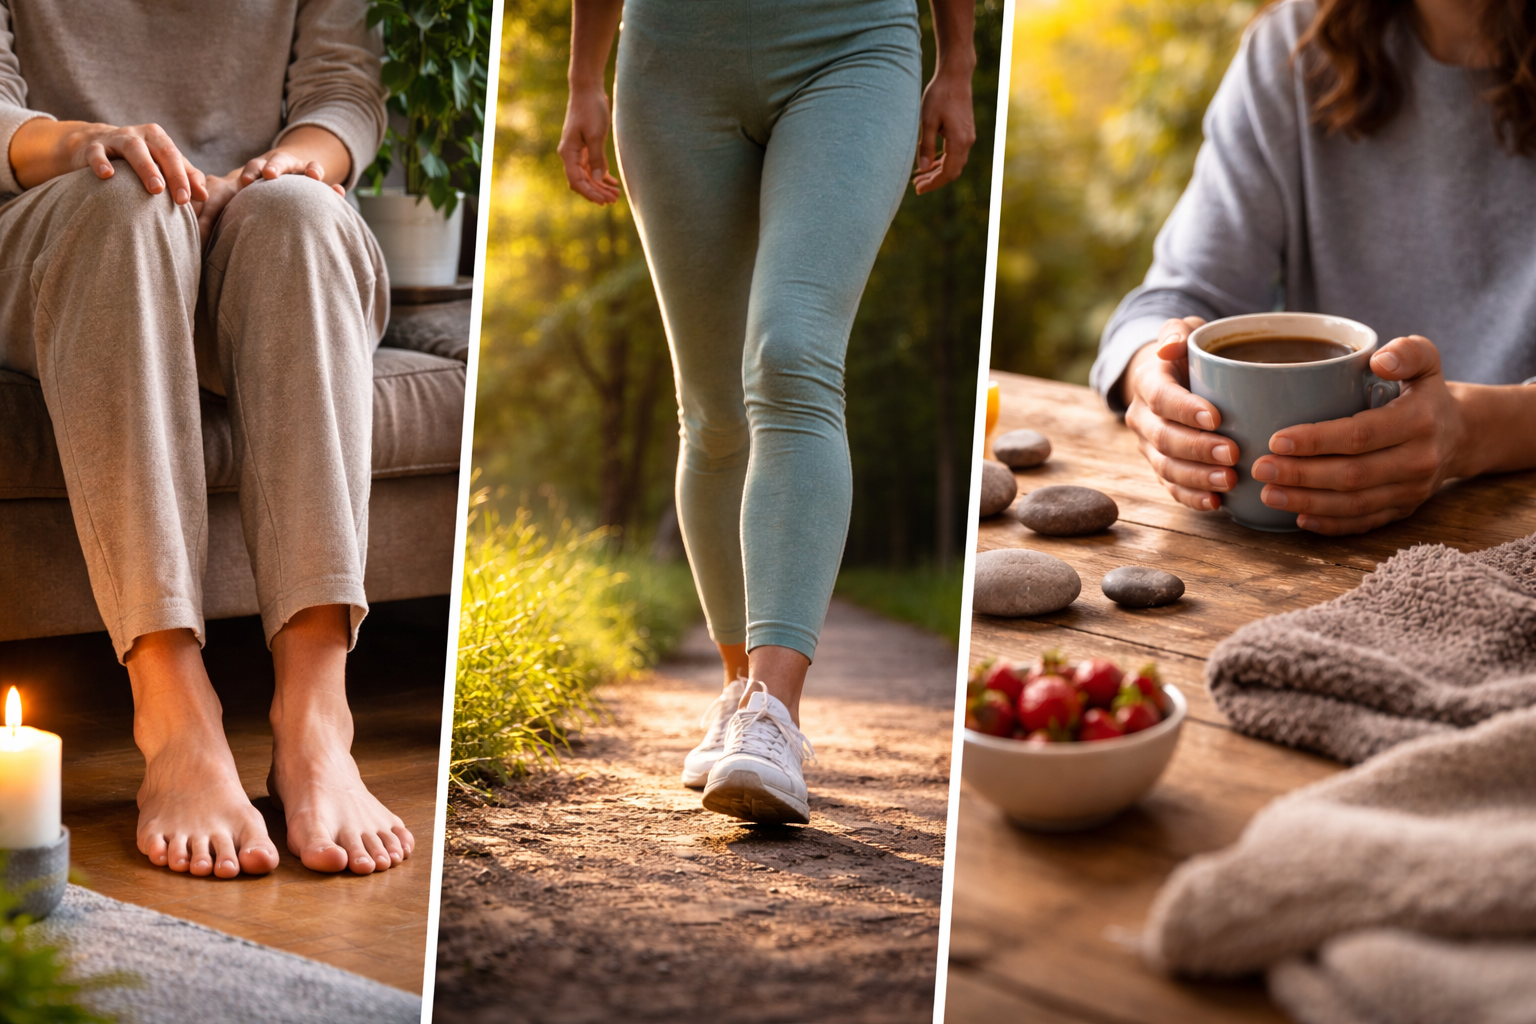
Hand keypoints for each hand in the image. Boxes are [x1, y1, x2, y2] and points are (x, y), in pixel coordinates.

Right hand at [10, 119, 207, 202]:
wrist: (93, 144)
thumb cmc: (137, 159)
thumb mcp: (161, 164)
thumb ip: (185, 177)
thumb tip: (205, 196)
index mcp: (158, 139)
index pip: (176, 157)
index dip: (185, 178)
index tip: (189, 201)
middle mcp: (139, 135)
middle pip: (160, 151)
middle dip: (173, 174)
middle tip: (181, 199)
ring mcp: (116, 139)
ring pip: (133, 148)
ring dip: (146, 167)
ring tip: (155, 188)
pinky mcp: (93, 147)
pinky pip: (97, 152)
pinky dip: (101, 162)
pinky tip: (107, 175)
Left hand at [195, 145, 344, 242]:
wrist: (272, 189)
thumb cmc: (246, 202)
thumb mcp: (229, 205)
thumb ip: (214, 215)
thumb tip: (195, 233)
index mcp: (257, 173)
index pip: (253, 168)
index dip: (252, 173)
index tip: (247, 183)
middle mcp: (279, 169)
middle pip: (278, 162)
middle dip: (276, 167)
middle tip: (271, 175)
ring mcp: (300, 175)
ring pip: (306, 166)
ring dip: (310, 168)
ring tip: (314, 176)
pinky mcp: (317, 187)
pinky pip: (328, 186)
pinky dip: (334, 188)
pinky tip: (339, 192)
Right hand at [557, 85, 620, 204]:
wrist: (588, 90)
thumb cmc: (590, 109)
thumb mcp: (596, 134)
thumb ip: (597, 158)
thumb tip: (598, 179)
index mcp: (568, 152)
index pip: (576, 181)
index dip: (590, 193)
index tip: (603, 201)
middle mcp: (570, 155)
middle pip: (582, 181)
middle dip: (597, 192)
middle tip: (614, 200)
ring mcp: (577, 152)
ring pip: (588, 176)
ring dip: (600, 186)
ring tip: (616, 195)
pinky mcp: (585, 147)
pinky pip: (592, 167)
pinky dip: (601, 176)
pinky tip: (613, 183)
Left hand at [914, 68, 975, 193]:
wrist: (955, 76)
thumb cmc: (939, 95)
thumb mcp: (927, 121)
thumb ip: (925, 145)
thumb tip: (923, 168)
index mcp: (959, 141)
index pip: (947, 172)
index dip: (932, 183)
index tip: (918, 189)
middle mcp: (967, 141)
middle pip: (952, 171)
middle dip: (934, 181)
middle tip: (916, 186)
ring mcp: (968, 136)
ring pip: (954, 163)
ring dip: (938, 172)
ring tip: (920, 177)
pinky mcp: (965, 131)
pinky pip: (955, 154)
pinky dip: (943, 161)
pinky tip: (930, 163)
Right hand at [1123, 316, 1238, 511]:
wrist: (1170, 378)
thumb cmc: (1188, 353)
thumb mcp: (1184, 330)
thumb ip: (1178, 331)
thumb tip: (1170, 347)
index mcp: (1148, 382)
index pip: (1161, 398)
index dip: (1185, 410)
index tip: (1217, 417)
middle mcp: (1143, 417)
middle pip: (1164, 438)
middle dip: (1198, 449)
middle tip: (1233, 453)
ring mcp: (1150, 446)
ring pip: (1166, 467)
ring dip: (1198, 477)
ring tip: (1230, 481)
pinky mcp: (1162, 467)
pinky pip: (1172, 488)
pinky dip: (1193, 498)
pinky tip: (1217, 503)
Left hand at [1251, 335, 1466, 534]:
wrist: (1461, 434)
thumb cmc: (1425, 393)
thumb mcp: (1426, 360)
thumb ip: (1407, 351)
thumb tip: (1380, 360)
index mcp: (1419, 421)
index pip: (1360, 434)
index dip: (1316, 440)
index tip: (1276, 440)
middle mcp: (1418, 460)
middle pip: (1352, 475)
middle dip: (1301, 475)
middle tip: (1260, 468)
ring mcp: (1412, 490)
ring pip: (1354, 504)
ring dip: (1307, 502)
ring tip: (1268, 494)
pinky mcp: (1404, 510)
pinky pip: (1365, 523)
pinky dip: (1330, 525)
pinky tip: (1298, 519)